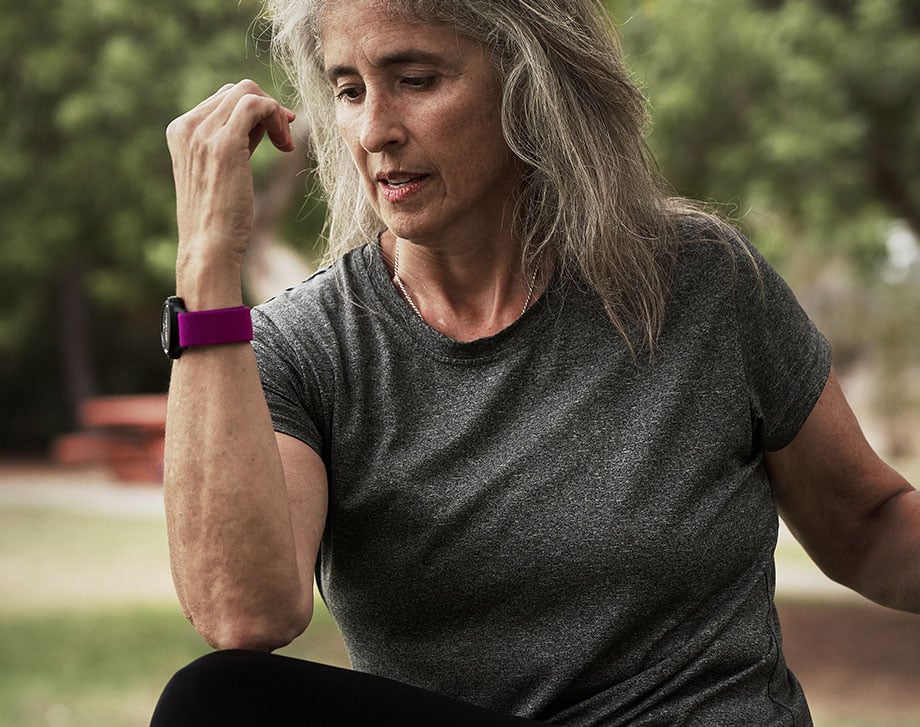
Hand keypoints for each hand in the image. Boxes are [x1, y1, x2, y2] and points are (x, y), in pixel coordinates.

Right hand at [166, 80, 295, 302]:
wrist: (208, 248)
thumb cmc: (219, 218)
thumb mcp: (222, 172)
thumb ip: (236, 141)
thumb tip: (264, 120)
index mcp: (180, 131)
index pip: (223, 99)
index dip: (255, 111)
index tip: (275, 135)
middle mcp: (187, 127)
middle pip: (237, 91)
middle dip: (267, 110)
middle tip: (282, 142)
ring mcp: (203, 133)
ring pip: (248, 92)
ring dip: (275, 114)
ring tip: (283, 145)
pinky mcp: (224, 143)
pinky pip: (256, 104)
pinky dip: (276, 116)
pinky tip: (283, 145)